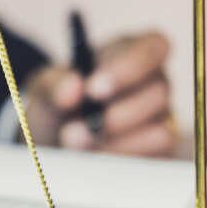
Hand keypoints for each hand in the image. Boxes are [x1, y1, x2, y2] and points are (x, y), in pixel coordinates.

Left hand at [24, 31, 175, 156]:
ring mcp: (161, 119)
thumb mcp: (45, 87)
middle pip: (159, 92)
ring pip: (159, 131)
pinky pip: (152, 159)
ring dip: (115, 144)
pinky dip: (119, 160)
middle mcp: (153, 84)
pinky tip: (94, 158)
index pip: (154, 47)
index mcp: (132, 53)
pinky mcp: (160, 153)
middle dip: (115, 116)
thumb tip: (73, 88)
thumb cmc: (58, 104)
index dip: (130, 67)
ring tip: (76, 145)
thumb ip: (56, 83)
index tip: (93, 89)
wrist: (53, 142)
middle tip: (75, 130)